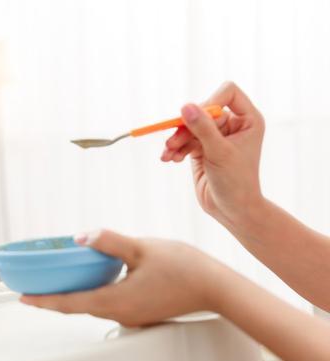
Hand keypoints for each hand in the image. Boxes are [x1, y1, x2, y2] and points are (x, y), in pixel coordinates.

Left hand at [20, 229, 231, 326]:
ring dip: (72, 294)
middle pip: (77, 306)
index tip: (22, 298)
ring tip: (55, 280)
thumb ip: (109, 242)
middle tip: (32, 286)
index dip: (43, 301)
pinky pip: (107, 302)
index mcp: (115, 301)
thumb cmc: (184, 267)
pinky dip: (91, 292)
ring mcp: (130, 315)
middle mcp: (119, 314)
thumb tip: (80, 237)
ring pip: (92, 304)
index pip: (69, 304)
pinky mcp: (139, 311)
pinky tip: (90, 277)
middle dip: (53, 297)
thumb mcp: (142, 248)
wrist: (217, 288)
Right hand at [160, 82, 265, 227]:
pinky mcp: (202, 149)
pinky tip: (169, 159)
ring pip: (190, 126)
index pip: (228, 93)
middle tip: (172, 141)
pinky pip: (184, 140)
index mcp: (248, 120)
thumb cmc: (236, 182)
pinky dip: (175, 149)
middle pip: (203, 111)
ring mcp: (216, 137)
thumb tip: (185, 106)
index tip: (198, 116)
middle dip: (186, 126)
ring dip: (177, 139)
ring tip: (168, 154)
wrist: (232, 210)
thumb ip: (202, 128)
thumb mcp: (219, 152)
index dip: (211, 100)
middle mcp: (233, 125)